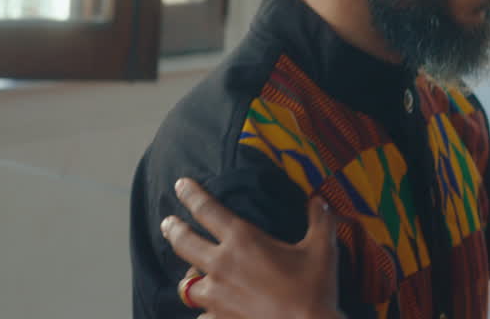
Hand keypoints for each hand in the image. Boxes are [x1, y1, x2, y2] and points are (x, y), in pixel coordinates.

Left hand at [162, 178, 344, 318]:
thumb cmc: (314, 290)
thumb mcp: (322, 249)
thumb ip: (320, 220)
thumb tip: (320, 200)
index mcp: (243, 240)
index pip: (207, 209)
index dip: (191, 194)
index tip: (180, 184)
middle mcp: (222, 266)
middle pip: (184, 242)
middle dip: (173, 229)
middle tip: (167, 222)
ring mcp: (216, 297)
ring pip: (187, 284)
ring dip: (189, 277)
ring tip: (191, 274)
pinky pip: (201, 316)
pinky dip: (205, 313)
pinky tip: (210, 312)